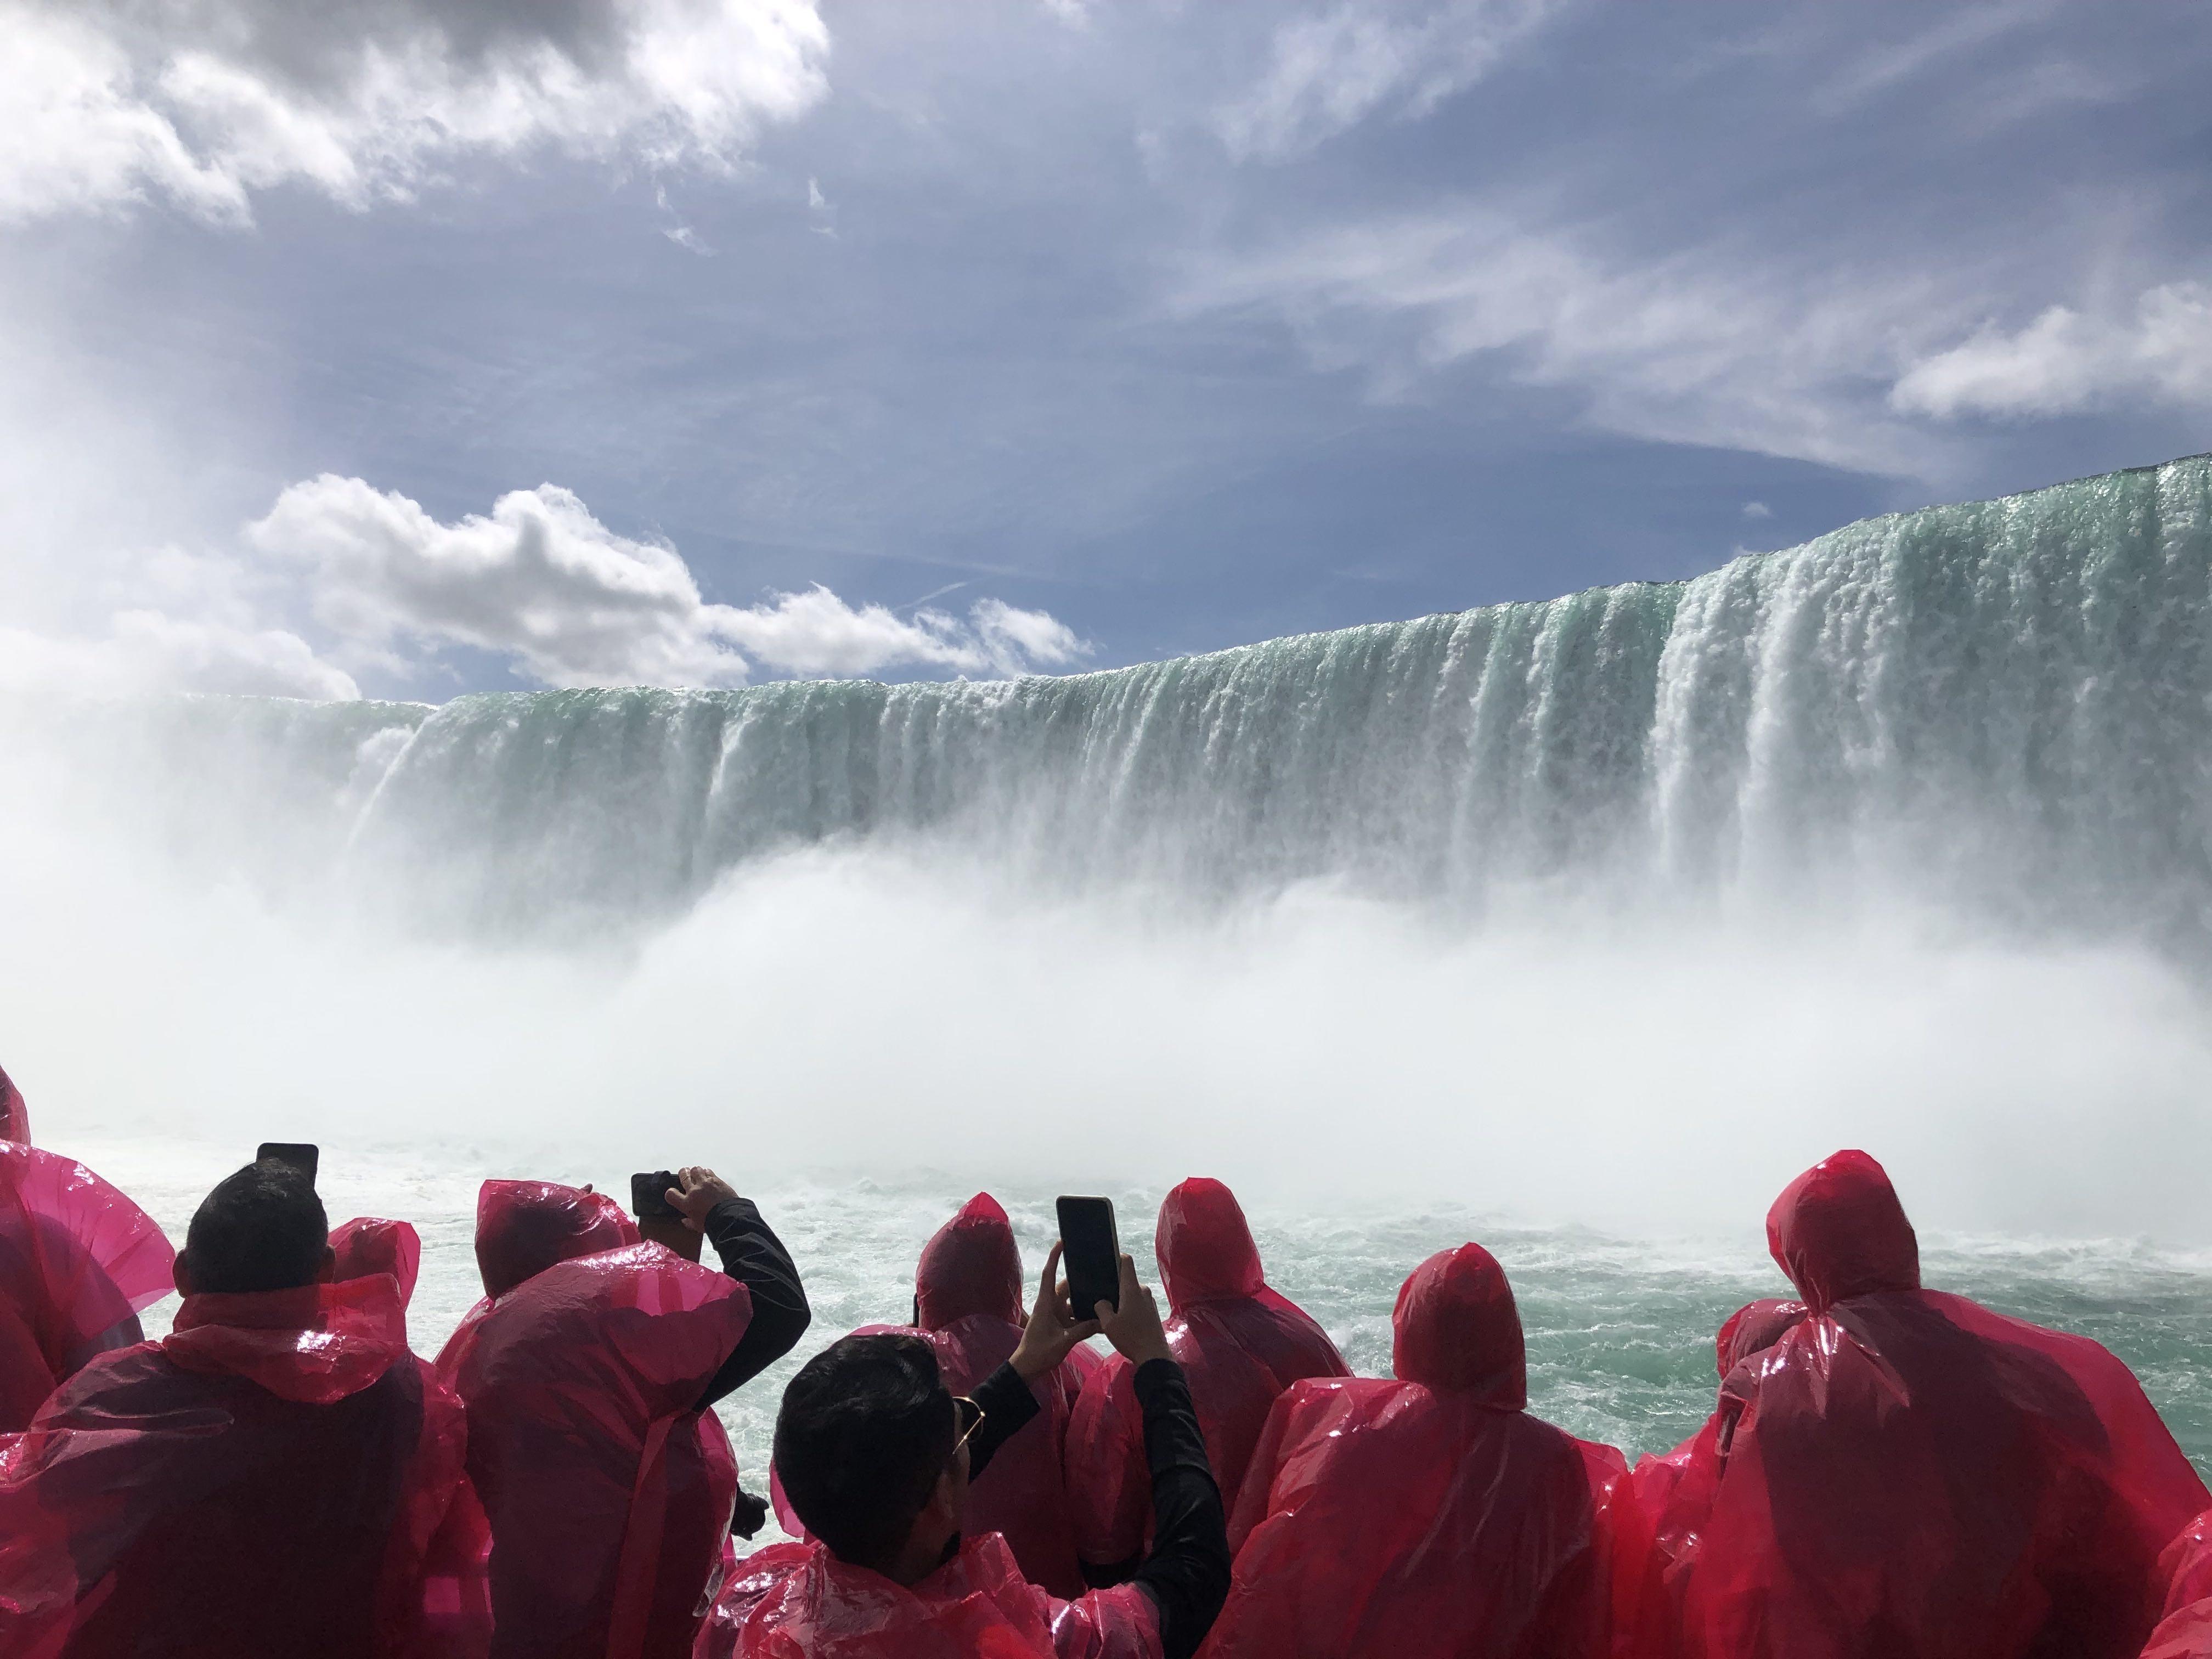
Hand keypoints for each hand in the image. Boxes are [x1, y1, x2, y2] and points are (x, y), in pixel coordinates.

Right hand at [665, 1167, 738, 1229]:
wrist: (728, 1216)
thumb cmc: (711, 1223)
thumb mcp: (697, 1226)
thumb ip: (689, 1222)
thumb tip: (685, 1220)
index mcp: (686, 1203)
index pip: (670, 1194)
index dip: (670, 1193)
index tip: (673, 1193)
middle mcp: (694, 1191)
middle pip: (684, 1176)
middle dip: (682, 1173)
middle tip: (684, 1172)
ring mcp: (705, 1184)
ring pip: (696, 1170)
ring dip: (695, 1171)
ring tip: (696, 1172)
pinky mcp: (716, 1180)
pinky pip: (708, 1172)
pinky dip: (706, 1172)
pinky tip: (707, 1174)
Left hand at [1009, 1243, 1100, 1380]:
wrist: (1027, 1369)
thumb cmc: (1039, 1352)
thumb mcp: (1063, 1342)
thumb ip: (1083, 1330)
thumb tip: (1102, 1320)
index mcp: (1046, 1303)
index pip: (1049, 1274)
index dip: (1054, 1257)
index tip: (1062, 1242)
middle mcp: (1050, 1305)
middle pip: (1066, 1287)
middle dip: (1080, 1281)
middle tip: (1099, 1273)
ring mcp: (1055, 1315)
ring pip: (1072, 1302)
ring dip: (1084, 1300)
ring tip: (1103, 1295)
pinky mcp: (1059, 1326)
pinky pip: (1074, 1316)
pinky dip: (1084, 1316)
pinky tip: (1099, 1317)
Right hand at [1094, 1254, 1171, 1367]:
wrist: (1154, 1356)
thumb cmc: (1130, 1337)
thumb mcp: (1108, 1324)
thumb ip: (1102, 1308)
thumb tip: (1102, 1302)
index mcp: (1132, 1289)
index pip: (1127, 1262)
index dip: (1117, 1256)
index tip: (1106, 1260)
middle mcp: (1143, 1291)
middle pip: (1127, 1280)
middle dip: (1115, 1284)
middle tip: (1101, 1293)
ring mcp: (1150, 1302)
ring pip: (1132, 1293)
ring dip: (1123, 1298)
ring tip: (1110, 1309)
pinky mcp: (1153, 1313)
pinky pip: (1138, 1303)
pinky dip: (1130, 1307)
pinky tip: (1123, 1320)